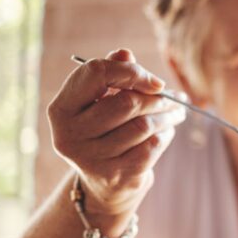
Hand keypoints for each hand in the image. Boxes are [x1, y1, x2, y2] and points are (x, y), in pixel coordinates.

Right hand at [47, 49, 185, 214]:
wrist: (104, 185)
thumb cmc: (105, 131)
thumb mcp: (101, 102)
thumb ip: (111, 75)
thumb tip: (124, 53)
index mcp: (61, 108)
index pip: (96, 73)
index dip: (132, 71)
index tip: (155, 81)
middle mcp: (69, 134)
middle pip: (126, 102)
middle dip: (157, 98)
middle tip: (174, 98)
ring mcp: (91, 158)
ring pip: (143, 125)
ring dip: (167, 116)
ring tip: (176, 113)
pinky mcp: (115, 176)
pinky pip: (152, 146)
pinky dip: (165, 135)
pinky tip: (167, 131)